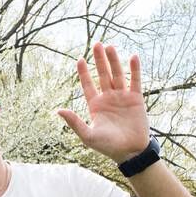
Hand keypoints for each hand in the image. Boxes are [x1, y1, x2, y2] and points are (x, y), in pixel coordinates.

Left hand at [57, 42, 151, 163]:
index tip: (80, 59)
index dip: (84, 72)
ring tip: (110, 47)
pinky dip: (134, 69)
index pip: (88, 84)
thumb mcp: (88, 135)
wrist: (130, 152)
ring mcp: (122, 97)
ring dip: (114, 61)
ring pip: (117, 75)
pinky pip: (135, 81)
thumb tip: (58, 110)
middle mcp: (108, 98)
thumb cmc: (108, 147)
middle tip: (96, 44)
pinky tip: (132, 57)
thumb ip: (74, 122)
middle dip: (99, 60)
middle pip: (103, 75)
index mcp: (96, 105)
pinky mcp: (136, 99)